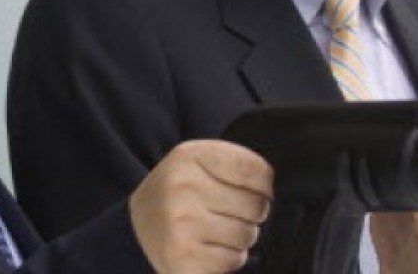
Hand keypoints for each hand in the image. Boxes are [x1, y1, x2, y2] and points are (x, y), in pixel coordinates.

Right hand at [129, 140, 272, 272]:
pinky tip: (210, 247)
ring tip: (218, 228)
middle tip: (232, 211)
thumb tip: (279, 186)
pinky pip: (233, 260)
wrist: (138, 224)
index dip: (266, 184)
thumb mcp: (200, 160)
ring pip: (248, 235)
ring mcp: (180, 225)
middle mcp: (183, 188)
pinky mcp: (182, 259)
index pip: (257, 170)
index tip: (257, 188)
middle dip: (253, 212)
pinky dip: (229, 257)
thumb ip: (238, 163)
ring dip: (241, 236)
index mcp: (190, 156)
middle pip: (256, 205)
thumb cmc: (180, 189)